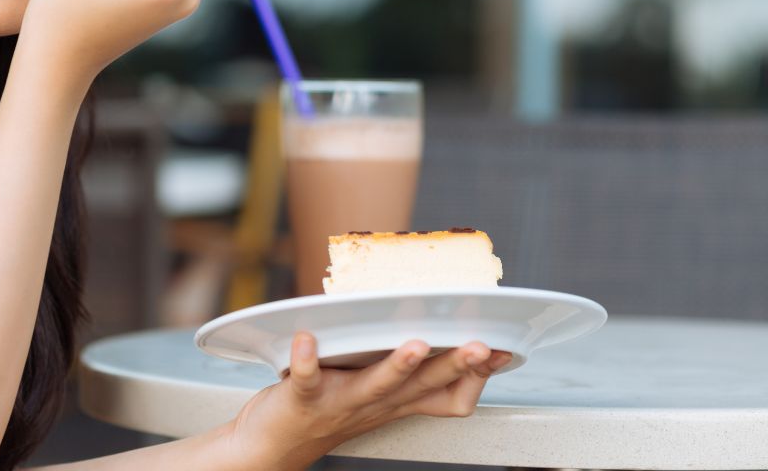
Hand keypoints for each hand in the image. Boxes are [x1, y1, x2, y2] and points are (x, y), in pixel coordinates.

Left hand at [223, 334, 511, 470]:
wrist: (271, 446)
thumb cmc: (326, 410)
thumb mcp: (376, 397)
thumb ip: (404, 371)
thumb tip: (433, 328)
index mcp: (395, 403)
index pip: (449, 397)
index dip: (476, 376)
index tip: (502, 349)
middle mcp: (375, 404)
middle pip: (423, 386)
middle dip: (454, 364)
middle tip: (480, 345)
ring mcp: (339, 403)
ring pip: (376, 385)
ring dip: (396, 365)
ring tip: (414, 343)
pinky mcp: (302, 397)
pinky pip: (305, 378)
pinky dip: (305, 359)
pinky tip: (306, 339)